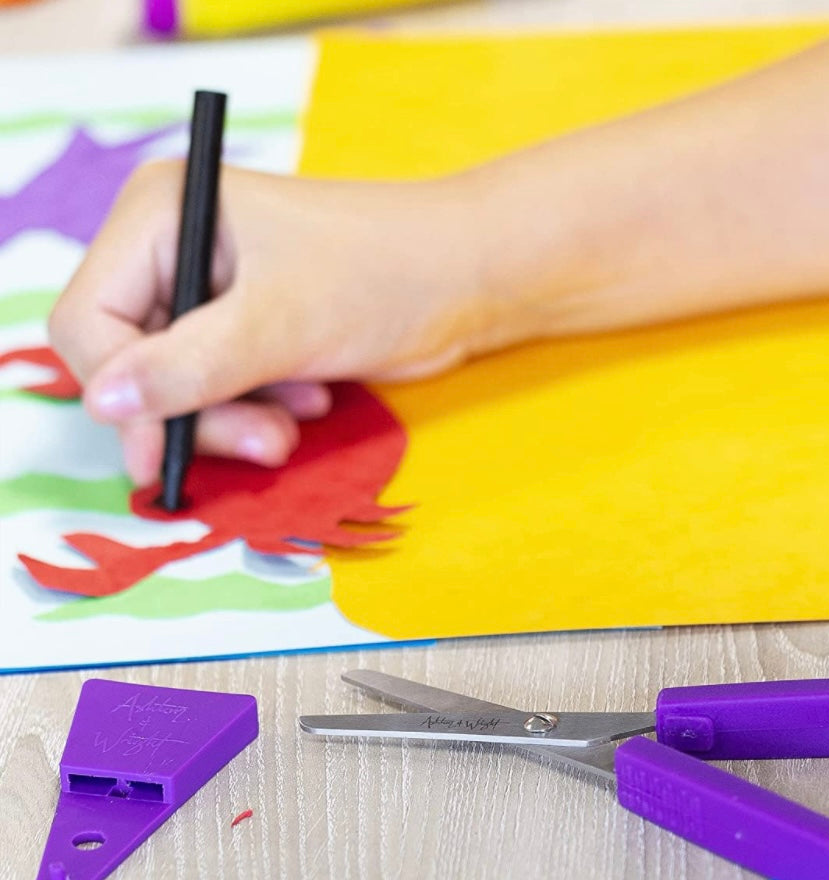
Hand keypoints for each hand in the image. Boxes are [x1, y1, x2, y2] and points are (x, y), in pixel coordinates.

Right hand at [50, 163, 489, 483]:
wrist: (467, 279)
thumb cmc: (384, 275)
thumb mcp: (281, 324)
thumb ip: (191, 366)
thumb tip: (103, 403)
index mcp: (161, 216)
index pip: (90, 320)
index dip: (124, 390)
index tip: (171, 443)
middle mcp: (173, 248)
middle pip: (131, 361)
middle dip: (193, 414)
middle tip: (263, 444)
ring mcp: (211, 291)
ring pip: (178, 387)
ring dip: (232, 421)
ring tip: (292, 425)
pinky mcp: (248, 326)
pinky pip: (220, 389)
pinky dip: (256, 409)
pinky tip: (311, 399)